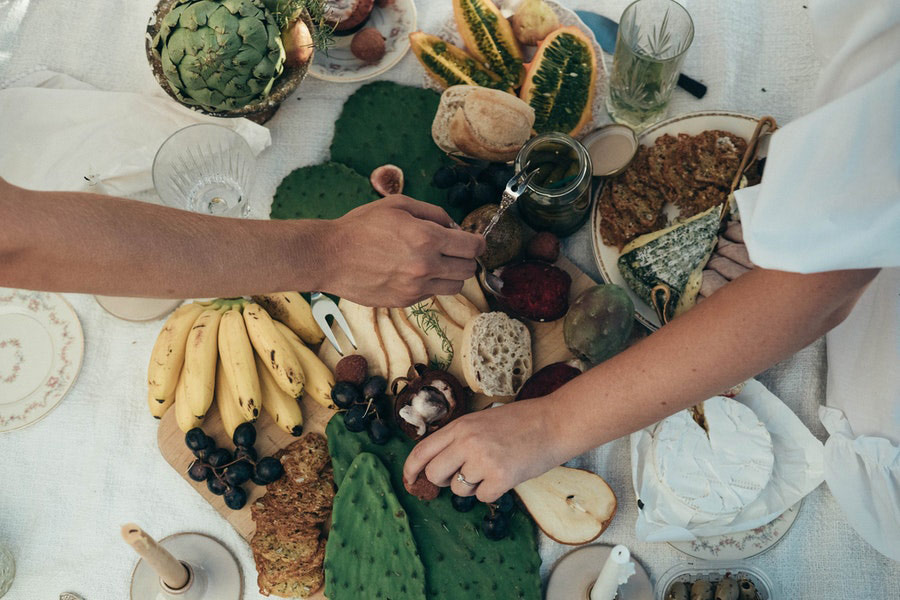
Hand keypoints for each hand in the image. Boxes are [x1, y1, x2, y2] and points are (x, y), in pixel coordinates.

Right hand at [323, 196, 485, 306]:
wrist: (330, 256)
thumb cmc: (360, 227)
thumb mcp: (398, 205)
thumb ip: (432, 213)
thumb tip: (453, 225)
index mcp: (427, 238)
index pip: (473, 247)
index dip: (478, 242)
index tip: (472, 240)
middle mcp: (426, 265)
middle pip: (469, 269)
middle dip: (466, 258)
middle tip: (453, 250)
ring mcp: (415, 287)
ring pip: (455, 287)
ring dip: (451, 274)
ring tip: (435, 263)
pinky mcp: (405, 301)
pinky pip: (431, 294)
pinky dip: (429, 284)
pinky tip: (412, 272)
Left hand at [402, 398, 568, 502]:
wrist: (554, 423)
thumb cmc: (521, 422)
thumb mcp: (482, 421)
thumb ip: (459, 438)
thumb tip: (438, 465)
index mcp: (460, 426)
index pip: (422, 451)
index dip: (411, 469)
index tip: (409, 481)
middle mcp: (467, 442)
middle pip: (435, 474)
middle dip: (445, 481)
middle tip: (463, 475)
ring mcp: (483, 460)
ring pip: (459, 489)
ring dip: (473, 486)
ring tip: (493, 468)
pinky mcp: (500, 478)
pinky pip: (483, 497)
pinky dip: (493, 491)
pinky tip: (506, 475)